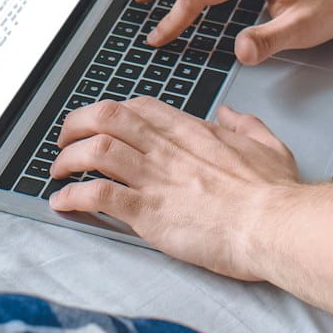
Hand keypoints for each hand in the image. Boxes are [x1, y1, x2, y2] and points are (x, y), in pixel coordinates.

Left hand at [49, 97, 300, 278]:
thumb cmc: (275, 194)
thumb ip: (245, 125)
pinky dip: (73, 197)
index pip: (139, 108)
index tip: (102, 124)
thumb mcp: (268, 145)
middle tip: (66, 140)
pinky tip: (63, 202)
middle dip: (77, 124)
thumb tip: (230, 113)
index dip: (113, 112)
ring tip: (57, 170)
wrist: (275, 224)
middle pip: (106, 118)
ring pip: (95, 150)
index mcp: (191, 131)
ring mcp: (155, 178)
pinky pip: (98, 195)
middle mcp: (166, 148)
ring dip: (68, 159)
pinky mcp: (148, 212)